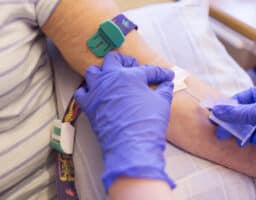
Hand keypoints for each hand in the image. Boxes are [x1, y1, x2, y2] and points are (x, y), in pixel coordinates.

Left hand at [74, 52, 174, 190]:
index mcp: (130, 76)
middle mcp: (111, 78)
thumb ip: (164, 90)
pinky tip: (97, 94)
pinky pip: (82, 92)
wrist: (132, 145)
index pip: (148, 70)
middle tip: (133, 66)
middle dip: (125, 60)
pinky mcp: (89, 105)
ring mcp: (97, 91)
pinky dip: (88, 91)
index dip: (160, 73)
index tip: (166, 77)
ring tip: (111, 77)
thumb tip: (167, 85)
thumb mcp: (162, 103)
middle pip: (113, 59)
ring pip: (93, 71)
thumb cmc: (148, 123)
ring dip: (102, 72)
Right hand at [212, 80, 255, 149]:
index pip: (241, 97)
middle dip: (234, 121)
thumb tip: (214, 110)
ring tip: (235, 140)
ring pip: (254, 121)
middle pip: (247, 110)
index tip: (215, 118)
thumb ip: (238, 113)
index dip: (227, 107)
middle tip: (220, 133)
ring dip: (244, 130)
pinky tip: (252, 141)